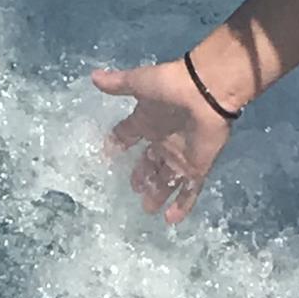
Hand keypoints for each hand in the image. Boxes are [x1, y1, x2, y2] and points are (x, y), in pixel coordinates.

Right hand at [90, 59, 233, 225]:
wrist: (205, 91)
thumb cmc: (171, 85)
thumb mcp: (139, 83)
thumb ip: (117, 84)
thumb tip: (93, 77)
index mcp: (148, 121)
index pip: (128, 136)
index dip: (117, 144)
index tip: (107, 155)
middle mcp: (163, 140)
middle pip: (150, 163)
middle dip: (142, 177)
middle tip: (134, 189)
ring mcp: (180, 156)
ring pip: (167, 180)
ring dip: (157, 194)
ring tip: (147, 209)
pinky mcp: (196, 167)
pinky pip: (189, 190)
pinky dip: (181, 205)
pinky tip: (170, 220)